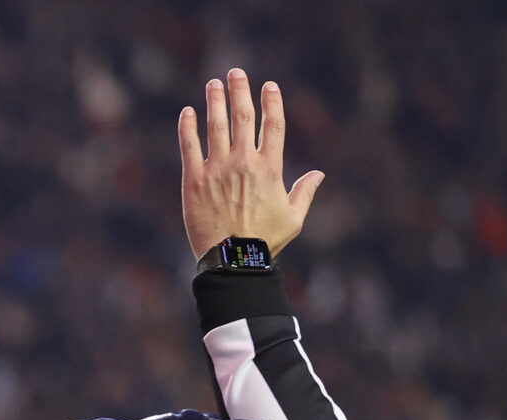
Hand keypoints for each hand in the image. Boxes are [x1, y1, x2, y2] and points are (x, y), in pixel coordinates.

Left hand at [179, 69, 324, 258]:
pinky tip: (187, 112)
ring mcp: (218, 170)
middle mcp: (244, 162)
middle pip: (243, 117)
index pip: (273, 125)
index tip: (269, 86)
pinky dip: (187, 127)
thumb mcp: (294, 218)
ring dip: (215, 101)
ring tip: (213, 84)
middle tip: (235, 73)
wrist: (233, 260)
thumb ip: (304, 192)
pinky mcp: (194, 181)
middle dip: (240, 91)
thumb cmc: (265, 242)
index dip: (271, 102)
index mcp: (270, 168)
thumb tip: (318, 174)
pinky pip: (189, 147)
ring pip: (216, 126)